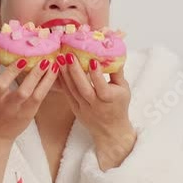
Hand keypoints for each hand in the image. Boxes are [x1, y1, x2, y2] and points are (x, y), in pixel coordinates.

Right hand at [0, 49, 59, 141]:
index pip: (3, 84)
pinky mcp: (31, 113)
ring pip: (37, 96)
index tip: (22, 60)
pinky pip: (42, 98)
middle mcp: (8, 105)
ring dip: (46, 80)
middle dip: (34, 76)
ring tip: (54, 66)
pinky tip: (53, 74)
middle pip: (23, 91)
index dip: (12, 72)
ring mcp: (21, 110)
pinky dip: (48, 85)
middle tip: (45, 61)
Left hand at [57, 53, 136, 169]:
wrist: (111, 130)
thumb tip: (112, 52)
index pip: (102, 87)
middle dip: (75, 72)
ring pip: (72, 90)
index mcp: (109, 99)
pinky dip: (62, 82)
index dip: (97, 75)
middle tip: (69, 55)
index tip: (92, 61)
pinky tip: (58, 69)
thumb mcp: (124, 89)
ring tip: (60, 59)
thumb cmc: (119, 105)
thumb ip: (117, 72)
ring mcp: (84, 108)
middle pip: (84, 88)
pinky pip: (67, 94)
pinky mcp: (75, 109)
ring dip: (65, 74)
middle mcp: (95, 104)